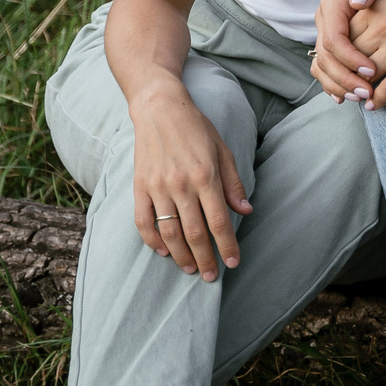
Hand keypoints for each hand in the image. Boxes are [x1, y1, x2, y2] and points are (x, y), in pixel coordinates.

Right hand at [129, 84, 251, 280]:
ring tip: (190, 269)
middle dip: (205, 259)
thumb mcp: (223, 150)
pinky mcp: (139, 187)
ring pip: (169, 232)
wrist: (160, 109)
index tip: (234, 262)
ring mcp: (157, 187)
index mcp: (205, 175)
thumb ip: (233, 183)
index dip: (227, 245)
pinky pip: (144, 222)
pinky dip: (153, 240)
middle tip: (211, 276)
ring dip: (181, 255)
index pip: (219, 220)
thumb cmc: (197, 129)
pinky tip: (164, 252)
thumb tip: (245, 211)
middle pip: (194, 232)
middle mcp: (181, 184)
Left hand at [310, 0, 385, 108]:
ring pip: (364, 77)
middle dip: (344, 73)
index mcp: (373, 7)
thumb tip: (358, 0)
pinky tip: (374, 104)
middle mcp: (381, 27)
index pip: (342, 35)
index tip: (342, 59)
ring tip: (357, 95)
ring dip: (357, 90)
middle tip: (344, 83)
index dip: (339, 51)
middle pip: (348, 58)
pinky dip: (377, 100)